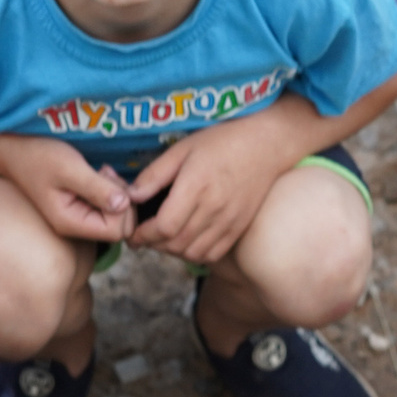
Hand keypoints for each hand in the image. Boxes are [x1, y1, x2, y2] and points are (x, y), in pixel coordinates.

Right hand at [0, 137, 135, 244]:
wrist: (16, 148)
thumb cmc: (38, 156)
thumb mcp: (69, 168)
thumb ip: (96, 188)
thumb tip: (124, 204)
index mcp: (71, 223)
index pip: (115, 231)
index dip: (123, 207)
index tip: (108, 179)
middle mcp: (76, 226)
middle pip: (120, 228)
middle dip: (123, 201)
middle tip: (106, 174)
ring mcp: (79, 217)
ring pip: (118, 216)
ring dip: (118, 193)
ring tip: (101, 172)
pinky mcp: (82, 206)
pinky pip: (110, 206)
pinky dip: (112, 189)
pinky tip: (100, 173)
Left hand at [126, 115, 298, 265]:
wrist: (265, 145)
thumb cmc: (221, 142)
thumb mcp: (182, 149)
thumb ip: (154, 175)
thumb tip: (131, 197)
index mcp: (196, 186)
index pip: (164, 226)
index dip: (144, 234)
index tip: (134, 232)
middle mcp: (214, 208)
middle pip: (176, 243)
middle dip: (153, 244)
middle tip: (143, 237)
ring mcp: (229, 221)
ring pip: (193, 253)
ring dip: (173, 251)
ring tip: (163, 239)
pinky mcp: (239, 227)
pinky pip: (213, 254)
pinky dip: (195, 253)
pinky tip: (187, 241)